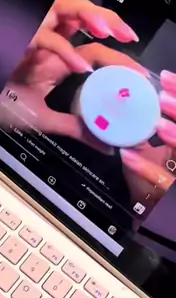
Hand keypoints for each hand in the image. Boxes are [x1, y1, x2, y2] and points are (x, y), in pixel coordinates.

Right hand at [0, 0, 139, 145]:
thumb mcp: (43, 118)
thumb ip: (74, 128)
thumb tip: (106, 145)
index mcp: (55, 59)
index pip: (92, 48)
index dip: (118, 56)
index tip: (139, 73)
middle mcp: (48, 42)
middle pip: (82, 14)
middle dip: (109, 19)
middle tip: (127, 35)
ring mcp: (33, 37)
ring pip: (64, 7)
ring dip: (89, 15)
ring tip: (107, 30)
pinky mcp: (18, 42)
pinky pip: (44, 37)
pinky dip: (64, 51)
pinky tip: (79, 66)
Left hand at [120, 69, 175, 206]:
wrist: (161, 219)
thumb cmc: (160, 179)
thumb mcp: (161, 152)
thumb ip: (153, 129)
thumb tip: (139, 101)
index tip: (166, 78)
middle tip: (163, 96)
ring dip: (175, 137)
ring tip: (157, 124)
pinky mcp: (171, 196)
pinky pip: (165, 182)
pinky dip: (145, 168)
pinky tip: (128, 155)